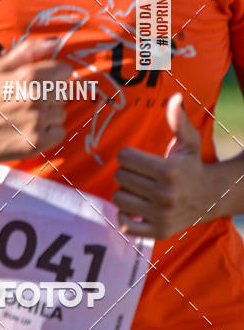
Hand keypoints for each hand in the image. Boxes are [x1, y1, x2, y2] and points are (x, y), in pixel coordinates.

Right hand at [0, 37, 72, 163]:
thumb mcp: (1, 67)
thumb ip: (29, 50)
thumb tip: (55, 41)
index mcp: (27, 75)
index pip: (65, 71)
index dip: (55, 75)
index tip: (43, 82)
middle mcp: (35, 97)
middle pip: (63, 92)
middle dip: (50, 95)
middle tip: (29, 101)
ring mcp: (37, 121)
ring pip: (62, 113)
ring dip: (49, 115)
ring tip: (28, 115)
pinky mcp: (37, 142)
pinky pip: (60, 132)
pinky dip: (49, 133)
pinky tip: (32, 129)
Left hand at [113, 93, 209, 239]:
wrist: (210, 197)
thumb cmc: (192, 164)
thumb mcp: (188, 141)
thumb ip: (178, 120)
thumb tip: (176, 97)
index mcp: (169, 171)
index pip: (124, 158)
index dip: (128, 155)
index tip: (139, 159)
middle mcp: (165, 195)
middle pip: (120, 177)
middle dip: (127, 172)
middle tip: (141, 174)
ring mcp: (161, 216)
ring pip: (119, 198)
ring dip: (125, 192)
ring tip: (140, 190)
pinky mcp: (159, 232)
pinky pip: (125, 225)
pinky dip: (124, 216)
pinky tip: (135, 208)